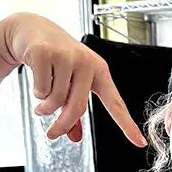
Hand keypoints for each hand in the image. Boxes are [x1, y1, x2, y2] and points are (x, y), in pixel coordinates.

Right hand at [1, 13, 145, 146]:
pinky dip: (35, 92)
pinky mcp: (45, 53)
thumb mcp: (69, 83)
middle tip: (52, 134)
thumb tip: (75, 138)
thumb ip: (73, 110)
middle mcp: (86, 63)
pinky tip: (36, 79)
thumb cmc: (55, 59)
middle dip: (62, 125)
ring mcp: (66, 56)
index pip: (115, 103)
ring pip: (56, 100)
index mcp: (99, 71)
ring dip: (45, 108)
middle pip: (78, 107)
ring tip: (40, 103)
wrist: (30, 29)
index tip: (140, 143)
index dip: (127, 124)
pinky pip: (40, 89)